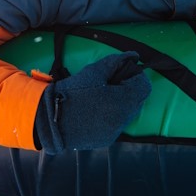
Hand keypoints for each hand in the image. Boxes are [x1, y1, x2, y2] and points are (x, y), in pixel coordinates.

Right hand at [34, 52, 151, 154]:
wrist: (51, 118)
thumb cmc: (72, 92)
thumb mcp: (94, 71)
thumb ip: (116, 61)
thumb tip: (134, 56)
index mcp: (122, 102)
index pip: (144, 87)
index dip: (136, 77)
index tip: (123, 74)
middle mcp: (122, 120)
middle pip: (138, 101)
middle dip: (129, 90)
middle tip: (111, 84)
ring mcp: (115, 132)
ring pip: (128, 114)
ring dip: (122, 104)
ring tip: (102, 98)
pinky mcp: (107, 140)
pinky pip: (117, 125)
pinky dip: (112, 116)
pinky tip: (96, 111)